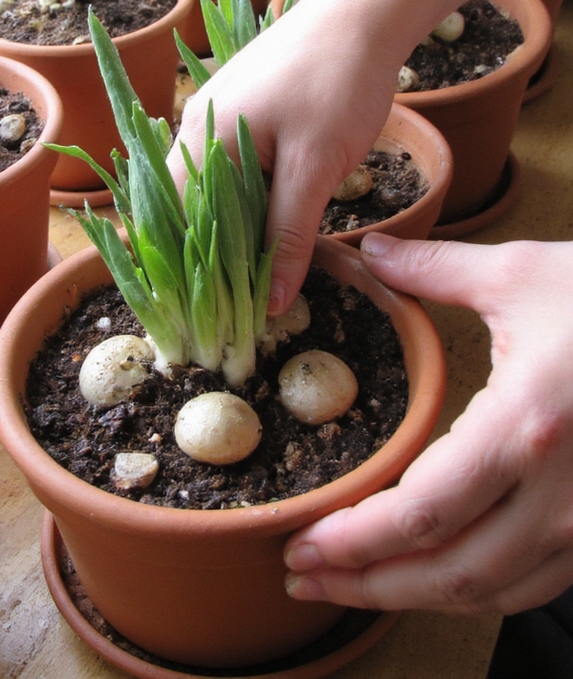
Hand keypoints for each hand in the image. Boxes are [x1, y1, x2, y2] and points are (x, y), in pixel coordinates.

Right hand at [168, 0, 400, 314]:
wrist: (367, 11)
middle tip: (228, 308)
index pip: (168, 217)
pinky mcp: (246, 108)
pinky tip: (269, 225)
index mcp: (202, 137)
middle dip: (204, 257)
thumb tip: (270, 303)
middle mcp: (198, 124)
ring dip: (229, 229)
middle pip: (186, 206)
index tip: (193, 314)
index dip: (177, 268)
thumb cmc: (339, 81)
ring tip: (248, 279)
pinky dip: (246, 201)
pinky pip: (233, 167)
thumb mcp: (316, 167)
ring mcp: (221, 113)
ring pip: (212, 188)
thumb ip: (289, 236)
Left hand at [284, 234, 572, 615]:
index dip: (355, 541)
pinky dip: (470, 589)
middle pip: (448, 573)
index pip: (422, 512)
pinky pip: (531, 584)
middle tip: (303, 575)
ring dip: (412, 596)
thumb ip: (435, 269)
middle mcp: (559, 493)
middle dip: (365, 584)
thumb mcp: (523, 273)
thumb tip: (370, 252)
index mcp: (525, 427)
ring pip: (490, 592)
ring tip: (350, 584)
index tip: (301, 542)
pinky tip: (430, 574)